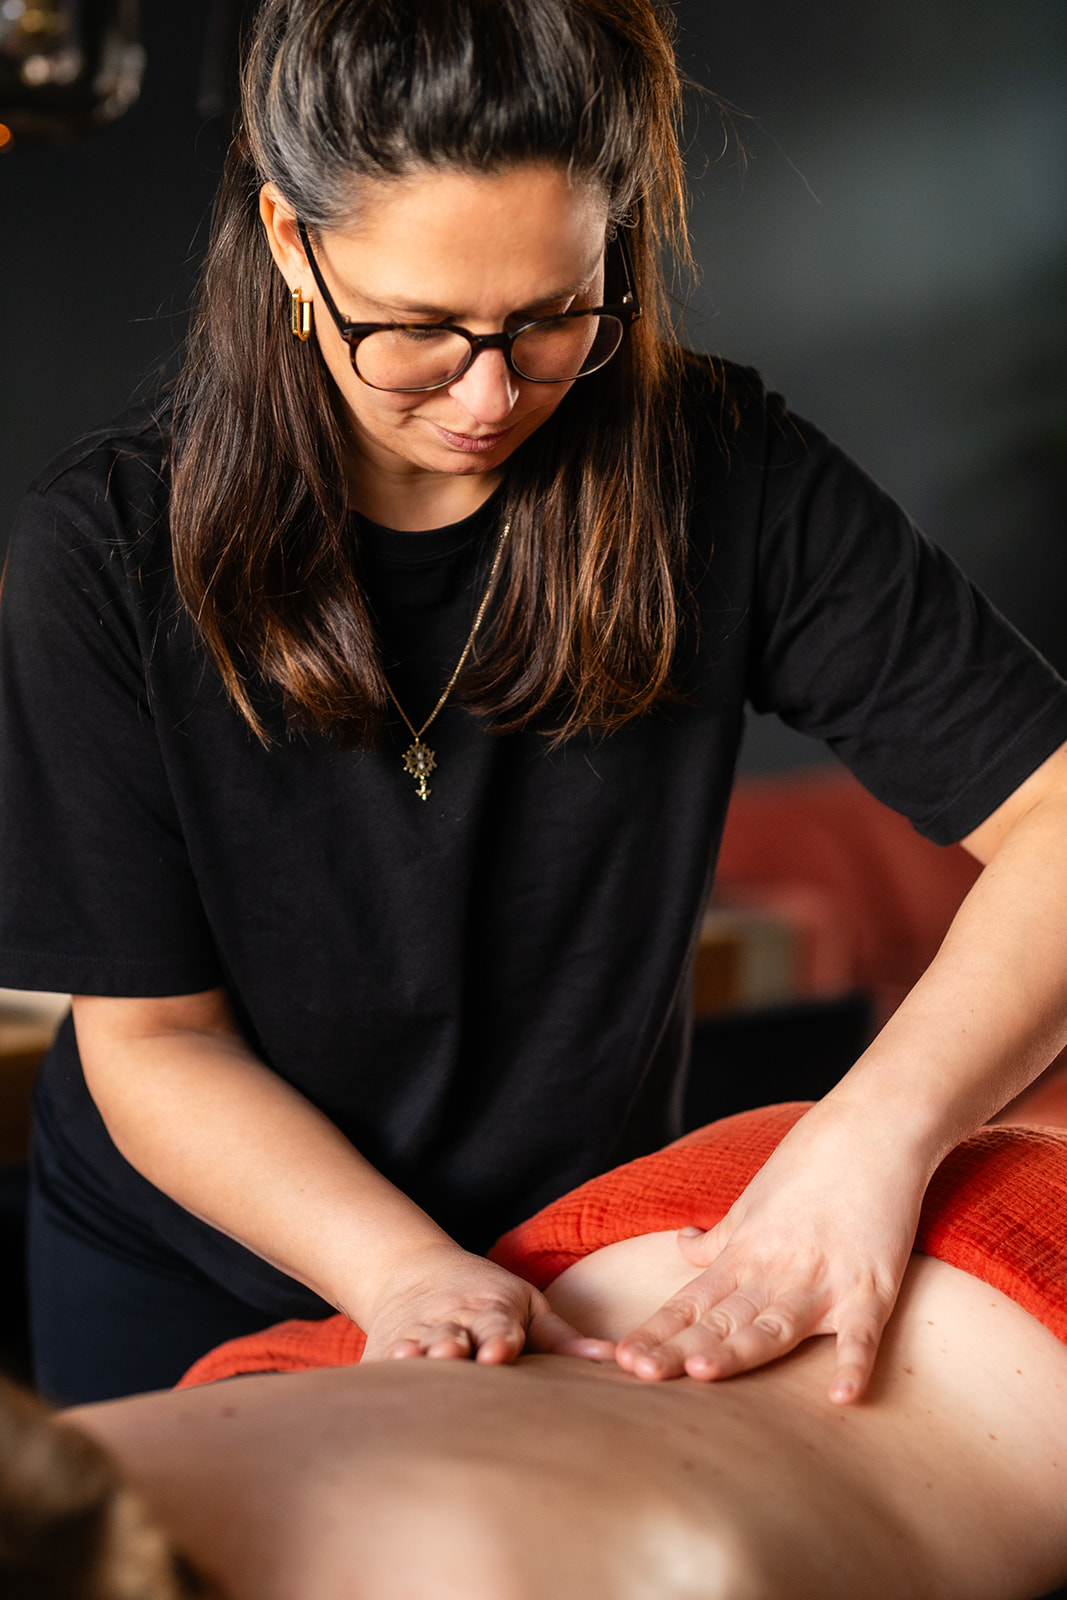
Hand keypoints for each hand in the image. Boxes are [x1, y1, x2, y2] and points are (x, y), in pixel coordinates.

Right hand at [360, 1242, 614, 1365]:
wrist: (415, 1273)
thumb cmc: (490, 1299)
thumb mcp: (527, 1306)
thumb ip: (561, 1338)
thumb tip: (614, 1358)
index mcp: (491, 1311)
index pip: (498, 1326)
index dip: (498, 1339)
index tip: (500, 1353)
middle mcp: (453, 1321)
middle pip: (453, 1334)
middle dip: (452, 1344)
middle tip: (452, 1354)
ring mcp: (416, 1334)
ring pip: (415, 1344)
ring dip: (414, 1353)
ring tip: (412, 1360)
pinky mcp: (385, 1349)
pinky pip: (381, 1361)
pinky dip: (379, 1369)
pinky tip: (374, 1381)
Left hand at [614, 1104, 926, 1403]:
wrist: (872, 1127)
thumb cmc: (811, 1162)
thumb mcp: (752, 1202)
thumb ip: (718, 1238)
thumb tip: (682, 1247)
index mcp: (744, 1255)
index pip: (691, 1303)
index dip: (658, 1332)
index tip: (622, 1360)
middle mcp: (775, 1272)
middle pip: (721, 1322)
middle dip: (679, 1350)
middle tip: (637, 1374)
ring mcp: (822, 1281)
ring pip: (774, 1328)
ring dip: (740, 1351)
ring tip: (703, 1373)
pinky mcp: (872, 1286)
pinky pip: (862, 1333)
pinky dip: (853, 1363)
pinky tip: (842, 1397)